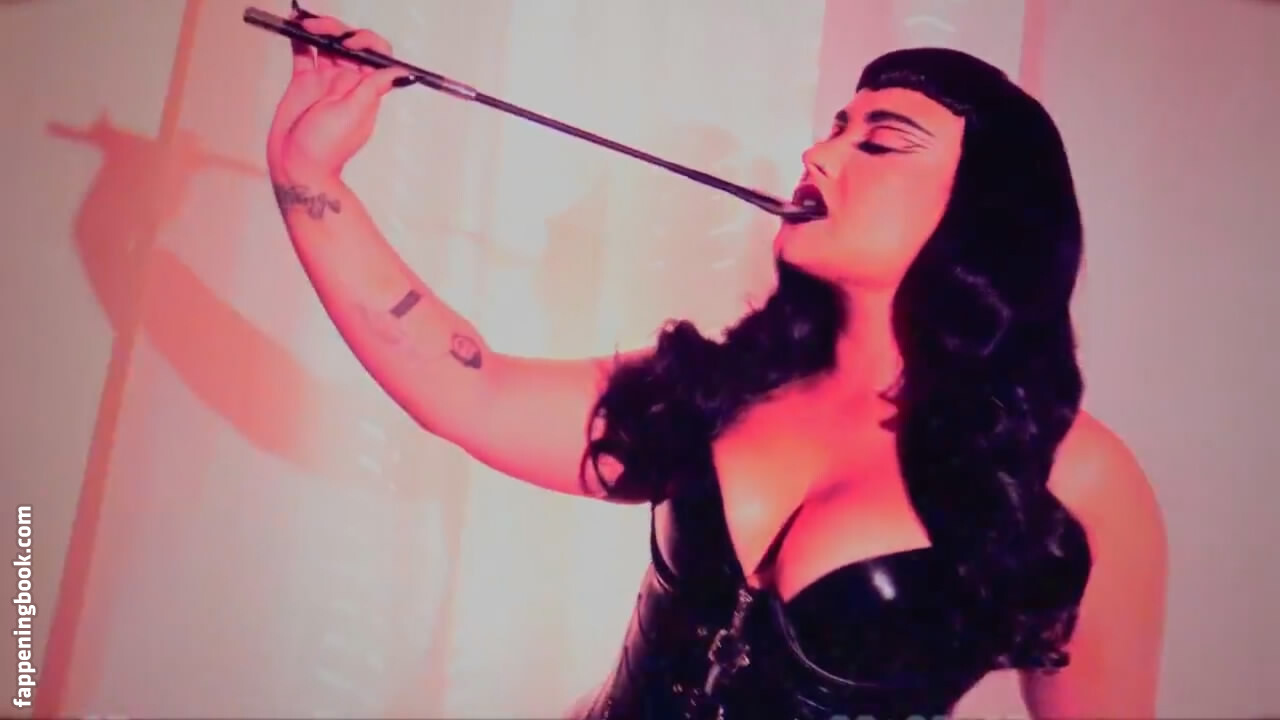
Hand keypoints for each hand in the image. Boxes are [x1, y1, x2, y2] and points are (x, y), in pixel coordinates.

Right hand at [266, 12, 410, 179]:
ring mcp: (325, 80)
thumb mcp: (353, 115)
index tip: (349, 43)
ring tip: (304, 22)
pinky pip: (304, 52)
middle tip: (319, 29)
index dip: (366, 42)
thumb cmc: (326, 146)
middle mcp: (347, 81)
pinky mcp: (303, 82)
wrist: (296, 164)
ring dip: (319, 29)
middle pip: (349, 44)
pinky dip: (300, 38)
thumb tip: (403, 72)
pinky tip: (294, 25)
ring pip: (327, 44)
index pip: (376, 55)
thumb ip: (373, 88)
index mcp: (365, 89)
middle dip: (337, 30)